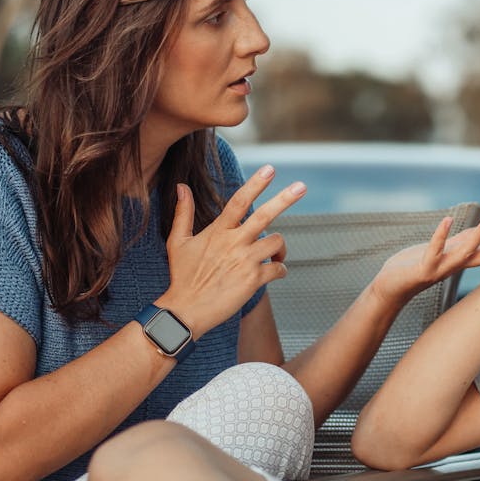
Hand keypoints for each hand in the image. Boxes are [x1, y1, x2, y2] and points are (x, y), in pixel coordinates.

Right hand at [160, 166, 306, 337]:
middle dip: (285, 199)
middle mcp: (233, 243)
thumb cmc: (182, 276)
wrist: (185, 311)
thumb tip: (181, 186)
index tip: (270, 169)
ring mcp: (244, 261)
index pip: (239, 201)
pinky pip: (278, 269)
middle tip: (302, 186)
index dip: (255, 184)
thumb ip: (183, 212)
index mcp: (218, 231)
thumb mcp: (177, 241)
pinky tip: (276, 271)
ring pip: (276, 242)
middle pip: (264, 215)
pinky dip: (281, 269)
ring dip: (280, 247)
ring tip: (276, 254)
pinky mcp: (253, 280)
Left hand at [369, 216, 479, 306]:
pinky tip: (447, 220)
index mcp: (459, 261)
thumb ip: (463, 241)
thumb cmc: (416, 266)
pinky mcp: (422, 269)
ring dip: (476, 238)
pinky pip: (433, 250)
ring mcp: (439, 269)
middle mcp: (453, 267)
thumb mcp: (444, 250)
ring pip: (462, 254)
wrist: (391, 286)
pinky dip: (440, 236)